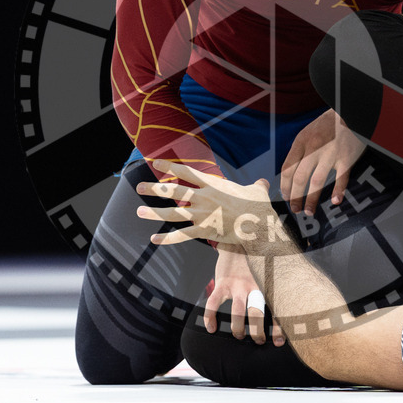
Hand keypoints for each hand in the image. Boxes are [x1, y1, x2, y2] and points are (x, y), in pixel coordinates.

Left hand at [135, 160, 276, 244]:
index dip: (169, 167)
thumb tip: (263, 183)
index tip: (156, 163)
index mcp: (213, 185)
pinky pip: (181, 236)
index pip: (186, 173)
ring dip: (154, 213)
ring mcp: (202, 215)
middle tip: (139, 187)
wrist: (260, 225)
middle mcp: (203, 198)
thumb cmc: (258, 206)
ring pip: (172, 213)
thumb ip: (256, 185)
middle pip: (173, 192)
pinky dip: (167, 239)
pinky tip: (154, 239)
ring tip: (139, 211)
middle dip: (154, 189)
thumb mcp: (257, 191)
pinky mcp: (204, 231)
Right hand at [205, 248, 285, 345]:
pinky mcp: (221, 284)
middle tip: (258, 341)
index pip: (274, 310)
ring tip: (239, 336)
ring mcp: (236, 285)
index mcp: (266, 287)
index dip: (277, 328)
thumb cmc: (254, 266)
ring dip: (237, 328)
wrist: (238, 245)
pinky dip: (210, 317)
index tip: (278, 342)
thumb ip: (269, 294)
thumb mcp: (266, 277)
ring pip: (237, 312)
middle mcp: (253, 287)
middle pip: (256, 313)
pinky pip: (213, 303)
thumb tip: (279, 315)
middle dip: (257, 332)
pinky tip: (210, 328)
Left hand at [280, 109, 366, 215]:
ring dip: (311, 199)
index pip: (288, 168)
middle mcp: (314, 147)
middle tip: (294, 209)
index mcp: (301, 141)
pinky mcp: (347, 157)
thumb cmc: (328, 125)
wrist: (350, 110)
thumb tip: (290, 174)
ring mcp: (331, 153)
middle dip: (295, 197)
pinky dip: (338, 191)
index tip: (285, 197)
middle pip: (299, 177)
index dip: (284, 186)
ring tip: (308, 211)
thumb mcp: (308, 132)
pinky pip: (341, 178)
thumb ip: (300, 151)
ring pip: (317, 181)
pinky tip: (334, 201)